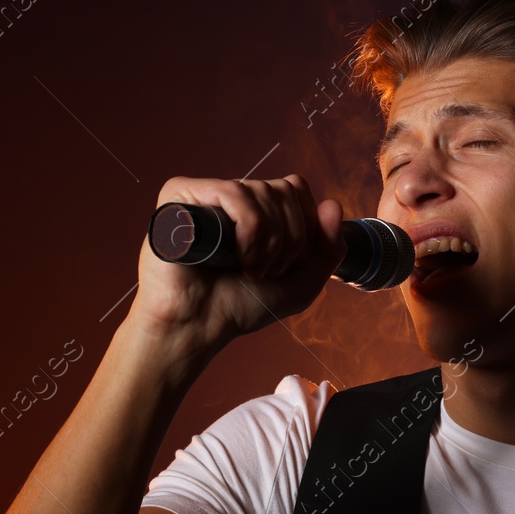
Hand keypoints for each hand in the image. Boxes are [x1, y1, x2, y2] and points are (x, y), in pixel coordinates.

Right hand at [130, 174, 345, 350]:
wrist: (199, 325)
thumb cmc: (241, 306)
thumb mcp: (302, 283)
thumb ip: (330, 248)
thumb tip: (333, 204)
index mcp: (256, 209)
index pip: (296, 188)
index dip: (305, 227)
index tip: (287, 264)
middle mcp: (232, 197)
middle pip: (286, 189)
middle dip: (289, 239)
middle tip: (265, 271)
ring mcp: (207, 194)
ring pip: (264, 191)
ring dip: (269, 241)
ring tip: (250, 269)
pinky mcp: (181, 194)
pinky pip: (236, 192)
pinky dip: (249, 229)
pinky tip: (238, 256)